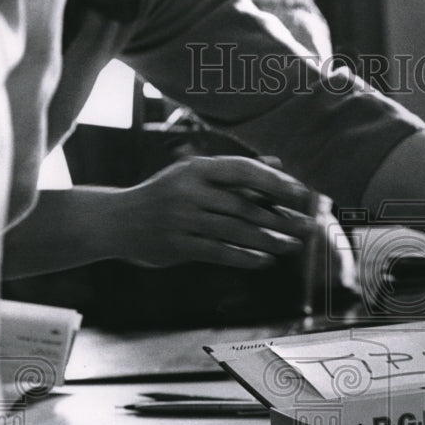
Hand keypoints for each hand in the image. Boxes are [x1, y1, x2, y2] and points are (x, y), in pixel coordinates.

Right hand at [116, 155, 317, 268]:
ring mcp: (182, 219)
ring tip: (293, 246)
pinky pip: (219, 252)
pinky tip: (265, 261)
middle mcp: (189, 191)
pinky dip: (245, 257)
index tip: (302, 193)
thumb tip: (279, 163)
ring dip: (270, 240)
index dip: (275, 182)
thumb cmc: (164, 195)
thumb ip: (236, 171)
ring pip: (236, 231)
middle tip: (309, 227)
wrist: (115, 220)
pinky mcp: (177, 246)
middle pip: (245, 205)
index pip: (243, 171)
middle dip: (282, 218)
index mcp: (196, 169)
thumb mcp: (194, 175)